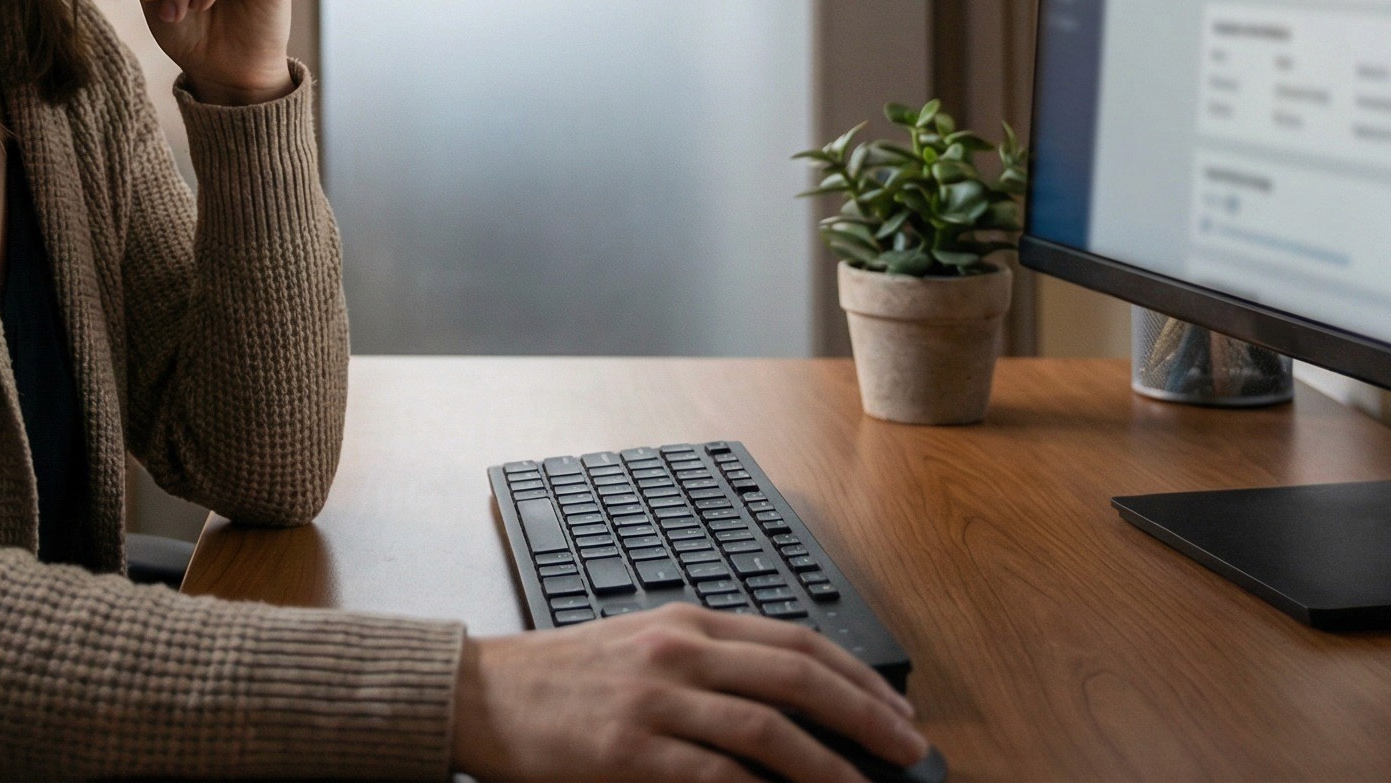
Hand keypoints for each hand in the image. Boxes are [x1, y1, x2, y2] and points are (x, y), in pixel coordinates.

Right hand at [450, 607, 926, 782]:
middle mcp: (680, 652)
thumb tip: (782, 703)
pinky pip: (717, 777)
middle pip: (797, 677)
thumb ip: (706, 667)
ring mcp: (657, 700)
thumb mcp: (642, 649)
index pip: (794, 641)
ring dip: (831, 765)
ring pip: (769, 728)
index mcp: (686, 622)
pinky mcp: (632, 749)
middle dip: (864, 714)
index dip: (856, 676)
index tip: (894, 710)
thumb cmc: (561, 679)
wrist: (483, 694)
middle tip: (908, 748)